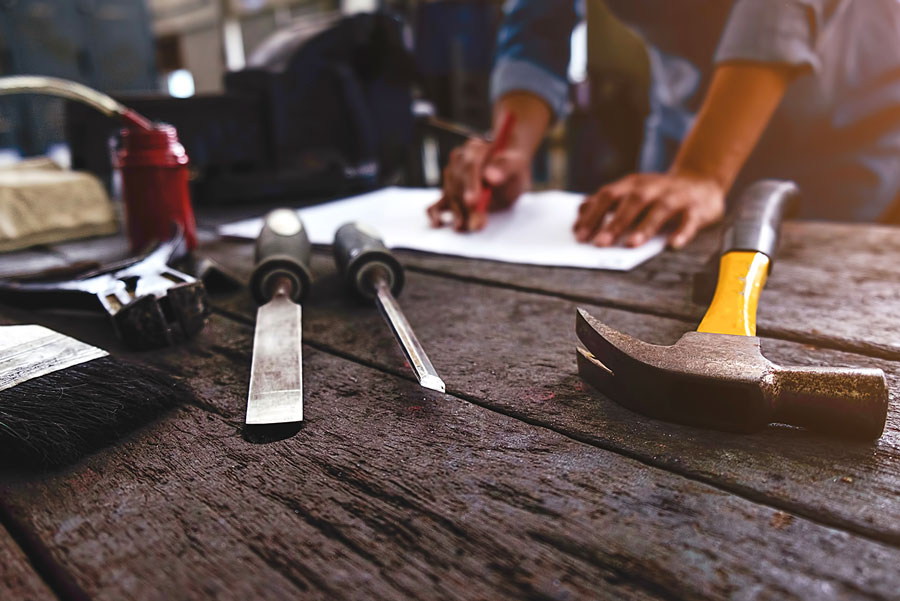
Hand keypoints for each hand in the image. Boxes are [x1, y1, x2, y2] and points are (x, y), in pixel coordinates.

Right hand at [427, 137, 530, 231]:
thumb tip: (491, 176)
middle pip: (458, 184)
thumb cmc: (512, 168)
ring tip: (468, 226)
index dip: (470, 184)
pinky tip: (439, 223)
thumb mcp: (516, 165)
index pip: (470, 165)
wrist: (508, 175)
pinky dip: (435, 214)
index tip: (473, 201)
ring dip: (458, 213)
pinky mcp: (448, 195)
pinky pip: (436, 204)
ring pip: (450, 196)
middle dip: (466, 206)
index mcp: (475, 148)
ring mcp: (451, 178)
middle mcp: (459, 161)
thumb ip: (505, 168)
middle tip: (476, 224)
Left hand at [573, 171, 725, 248]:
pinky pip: (690, 220)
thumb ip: (606, 203)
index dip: (593, 215)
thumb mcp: (631, 192)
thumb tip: (578, 215)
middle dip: (614, 223)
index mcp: (633, 184)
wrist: (702, 181)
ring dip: (645, 226)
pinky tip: (673, 245)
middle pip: (631, 202)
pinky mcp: (697, 208)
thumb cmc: (658, 193)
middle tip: (599, 243)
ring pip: (659, 209)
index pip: (608, 196)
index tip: (579, 236)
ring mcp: (676, 196)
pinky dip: (682, 232)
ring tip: (631, 244)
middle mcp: (653, 187)